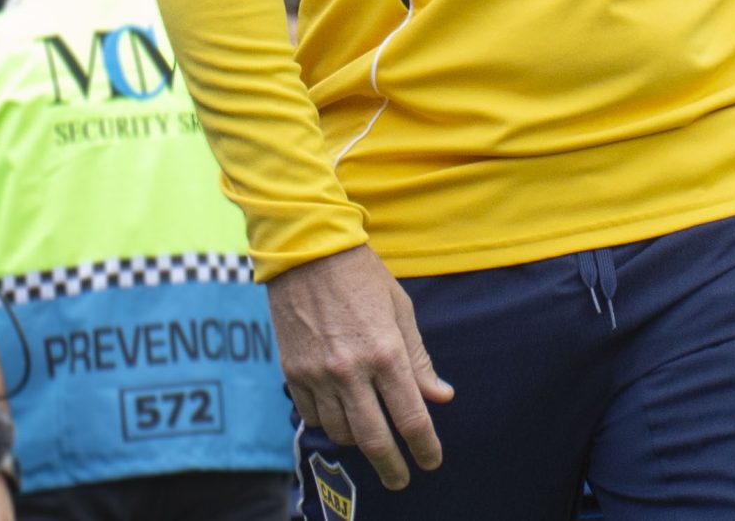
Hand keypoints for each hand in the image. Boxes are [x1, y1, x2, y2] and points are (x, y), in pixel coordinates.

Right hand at [269, 245, 452, 489]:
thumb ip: (419, 359)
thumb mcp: (401, 311)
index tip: (432, 462)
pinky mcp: (293, 373)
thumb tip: (441, 396)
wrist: (308, 254)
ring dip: (360, 442)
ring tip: (372, 440)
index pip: (410, 417)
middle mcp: (351, 370)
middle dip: (391, 467)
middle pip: (374, 439)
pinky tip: (341, 416)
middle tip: (401, 480)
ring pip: (341, 432)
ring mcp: (318, 375)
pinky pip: (313, 417)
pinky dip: (330, 423)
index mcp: (386, 352)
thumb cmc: (363, 277)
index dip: (425, 446)